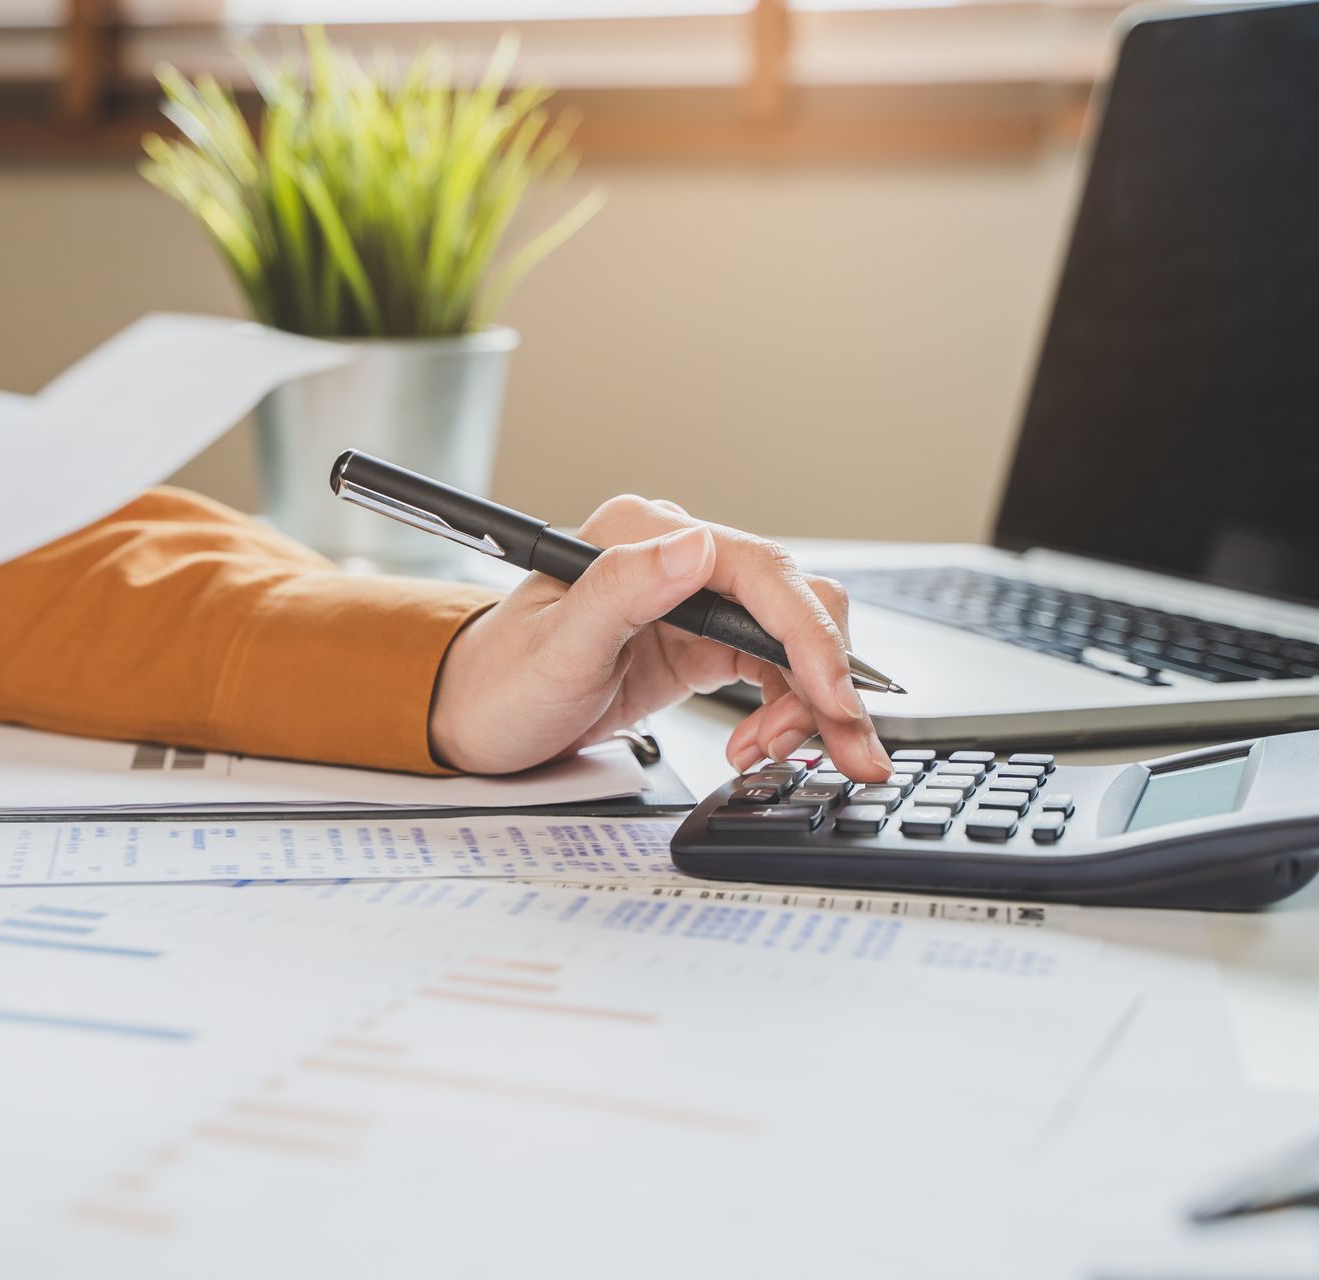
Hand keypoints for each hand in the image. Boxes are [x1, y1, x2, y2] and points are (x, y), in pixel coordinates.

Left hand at [427, 494, 891, 781]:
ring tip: (778, 755)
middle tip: (846, 749)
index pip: (757, 574)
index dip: (808, 638)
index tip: (833, 699)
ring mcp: (692, 601)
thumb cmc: (498, 684)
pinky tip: (758, 745)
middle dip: (827, 680)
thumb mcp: (556, 647)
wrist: (473, 721)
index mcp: (642, 538)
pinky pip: (773, 668)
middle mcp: (675, 559)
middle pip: (792, 605)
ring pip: (794, 641)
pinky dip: (785, 712)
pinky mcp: (701, 642)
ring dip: (811, 704)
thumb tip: (693, 546)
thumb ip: (623, 591)